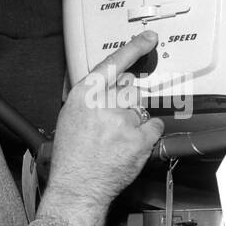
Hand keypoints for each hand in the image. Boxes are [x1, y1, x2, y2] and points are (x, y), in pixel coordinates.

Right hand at [39, 31, 164, 225]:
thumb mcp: (70, 116)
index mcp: (84, 94)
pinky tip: (131, 144)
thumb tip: (112, 82)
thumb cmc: (71, 155)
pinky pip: (155, 126)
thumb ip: (91, 95)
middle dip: (126, 103)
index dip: (134, 48)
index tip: (149, 38)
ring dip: (135, 121)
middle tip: (114, 123)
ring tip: (118, 139)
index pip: (114, 62)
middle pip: (130, 89)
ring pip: (142, 109)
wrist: (77, 186)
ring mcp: (123, 120)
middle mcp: (104, 103)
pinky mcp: (139, 138)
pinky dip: (148, 134)